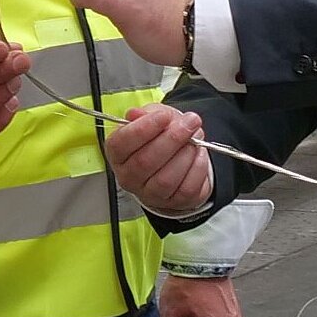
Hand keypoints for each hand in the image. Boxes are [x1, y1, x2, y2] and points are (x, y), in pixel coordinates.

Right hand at [102, 102, 212, 216]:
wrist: (177, 159)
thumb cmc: (160, 138)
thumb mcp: (153, 118)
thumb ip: (147, 114)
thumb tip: (136, 114)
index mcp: (117, 153)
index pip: (121, 143)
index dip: (144, 128)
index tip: (164, 116)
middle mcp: (128, 177)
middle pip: (145, 161)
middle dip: (171, 139)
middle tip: (189, 122)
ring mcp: (149, 193)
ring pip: (166, 179)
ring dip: (185, 154)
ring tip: (195, 139)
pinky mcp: (172, 202)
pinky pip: (186, 188)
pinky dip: (197, 168)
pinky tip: (199, 154)